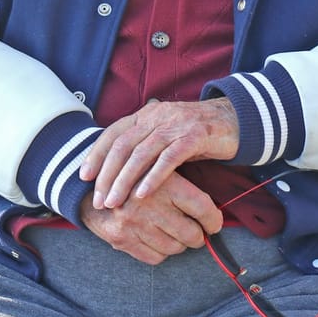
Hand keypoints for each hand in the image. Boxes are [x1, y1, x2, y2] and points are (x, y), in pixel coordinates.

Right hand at [78, 172, 222, 264]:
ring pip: (175, 248)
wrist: (91, 184)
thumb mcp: (158, 169)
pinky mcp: (122, 240)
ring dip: (178, 243)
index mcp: (163, 182)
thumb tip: (213, 211)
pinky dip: (160, 251)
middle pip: (192, 234)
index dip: (213, 219)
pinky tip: (156, 237)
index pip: (202, 208)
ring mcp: (134, 224)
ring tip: (173, 231)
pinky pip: (156, 257)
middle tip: (195, 229)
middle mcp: (149, 204)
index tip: (214, 223)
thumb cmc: (133, 177)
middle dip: (197, 234)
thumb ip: (183, 184)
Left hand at [80, 98, 238, 210]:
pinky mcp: (194, 136)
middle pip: (123, 145)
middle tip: (98, 200)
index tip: (83, 177)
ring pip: (141, 153)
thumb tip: (117, 168)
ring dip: (124, 180)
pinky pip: (168, 159)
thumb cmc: (196, 133)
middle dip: (106, 174)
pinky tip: (142, 194)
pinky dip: (153, 177)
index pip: (113, 133)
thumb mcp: (165, 134)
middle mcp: (157, 115)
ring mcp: (175, 124)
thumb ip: (144, 143)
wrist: (234, 120)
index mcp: (146, 114)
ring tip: (114, 202)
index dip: (96, 154)